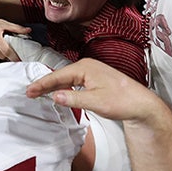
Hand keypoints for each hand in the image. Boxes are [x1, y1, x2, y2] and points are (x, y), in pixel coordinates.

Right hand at [26, 58, 168, 124]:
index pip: (58, 76)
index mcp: (85, 67)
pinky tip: (59, 93)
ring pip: (66, 79)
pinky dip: (64, 87)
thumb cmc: (122, 101)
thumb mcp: (95, 102)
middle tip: (30, 92)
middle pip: (60, 75)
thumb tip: (54, 95)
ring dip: (53, 86)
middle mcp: (87, 66)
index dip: (42, 84)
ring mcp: (92, 72)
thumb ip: (73, 98)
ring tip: (39, 93)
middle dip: (44, 84)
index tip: (29, 91)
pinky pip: (74, 81)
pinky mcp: (95, 79)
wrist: (141, 104)